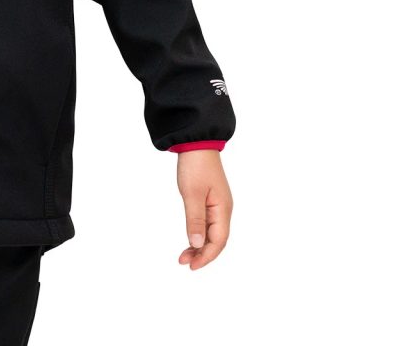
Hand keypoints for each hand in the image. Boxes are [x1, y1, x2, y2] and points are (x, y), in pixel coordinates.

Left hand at [175, 149, 232, 268]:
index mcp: (223, 209)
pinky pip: (208, 223)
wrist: (196, 142)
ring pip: (212, 233)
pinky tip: (191, 239)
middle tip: (184, 262)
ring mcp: (218, 205)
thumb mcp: (192, 193)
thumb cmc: (195, 165)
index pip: (218, 241)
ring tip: (184, 255)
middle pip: (217, 240)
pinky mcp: (210, 200)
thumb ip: (195, 220)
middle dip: (202, 254)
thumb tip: (198, 245)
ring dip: (200, 246)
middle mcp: (223, 210)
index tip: (191, 266)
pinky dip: (199, 234)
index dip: (206, 256)